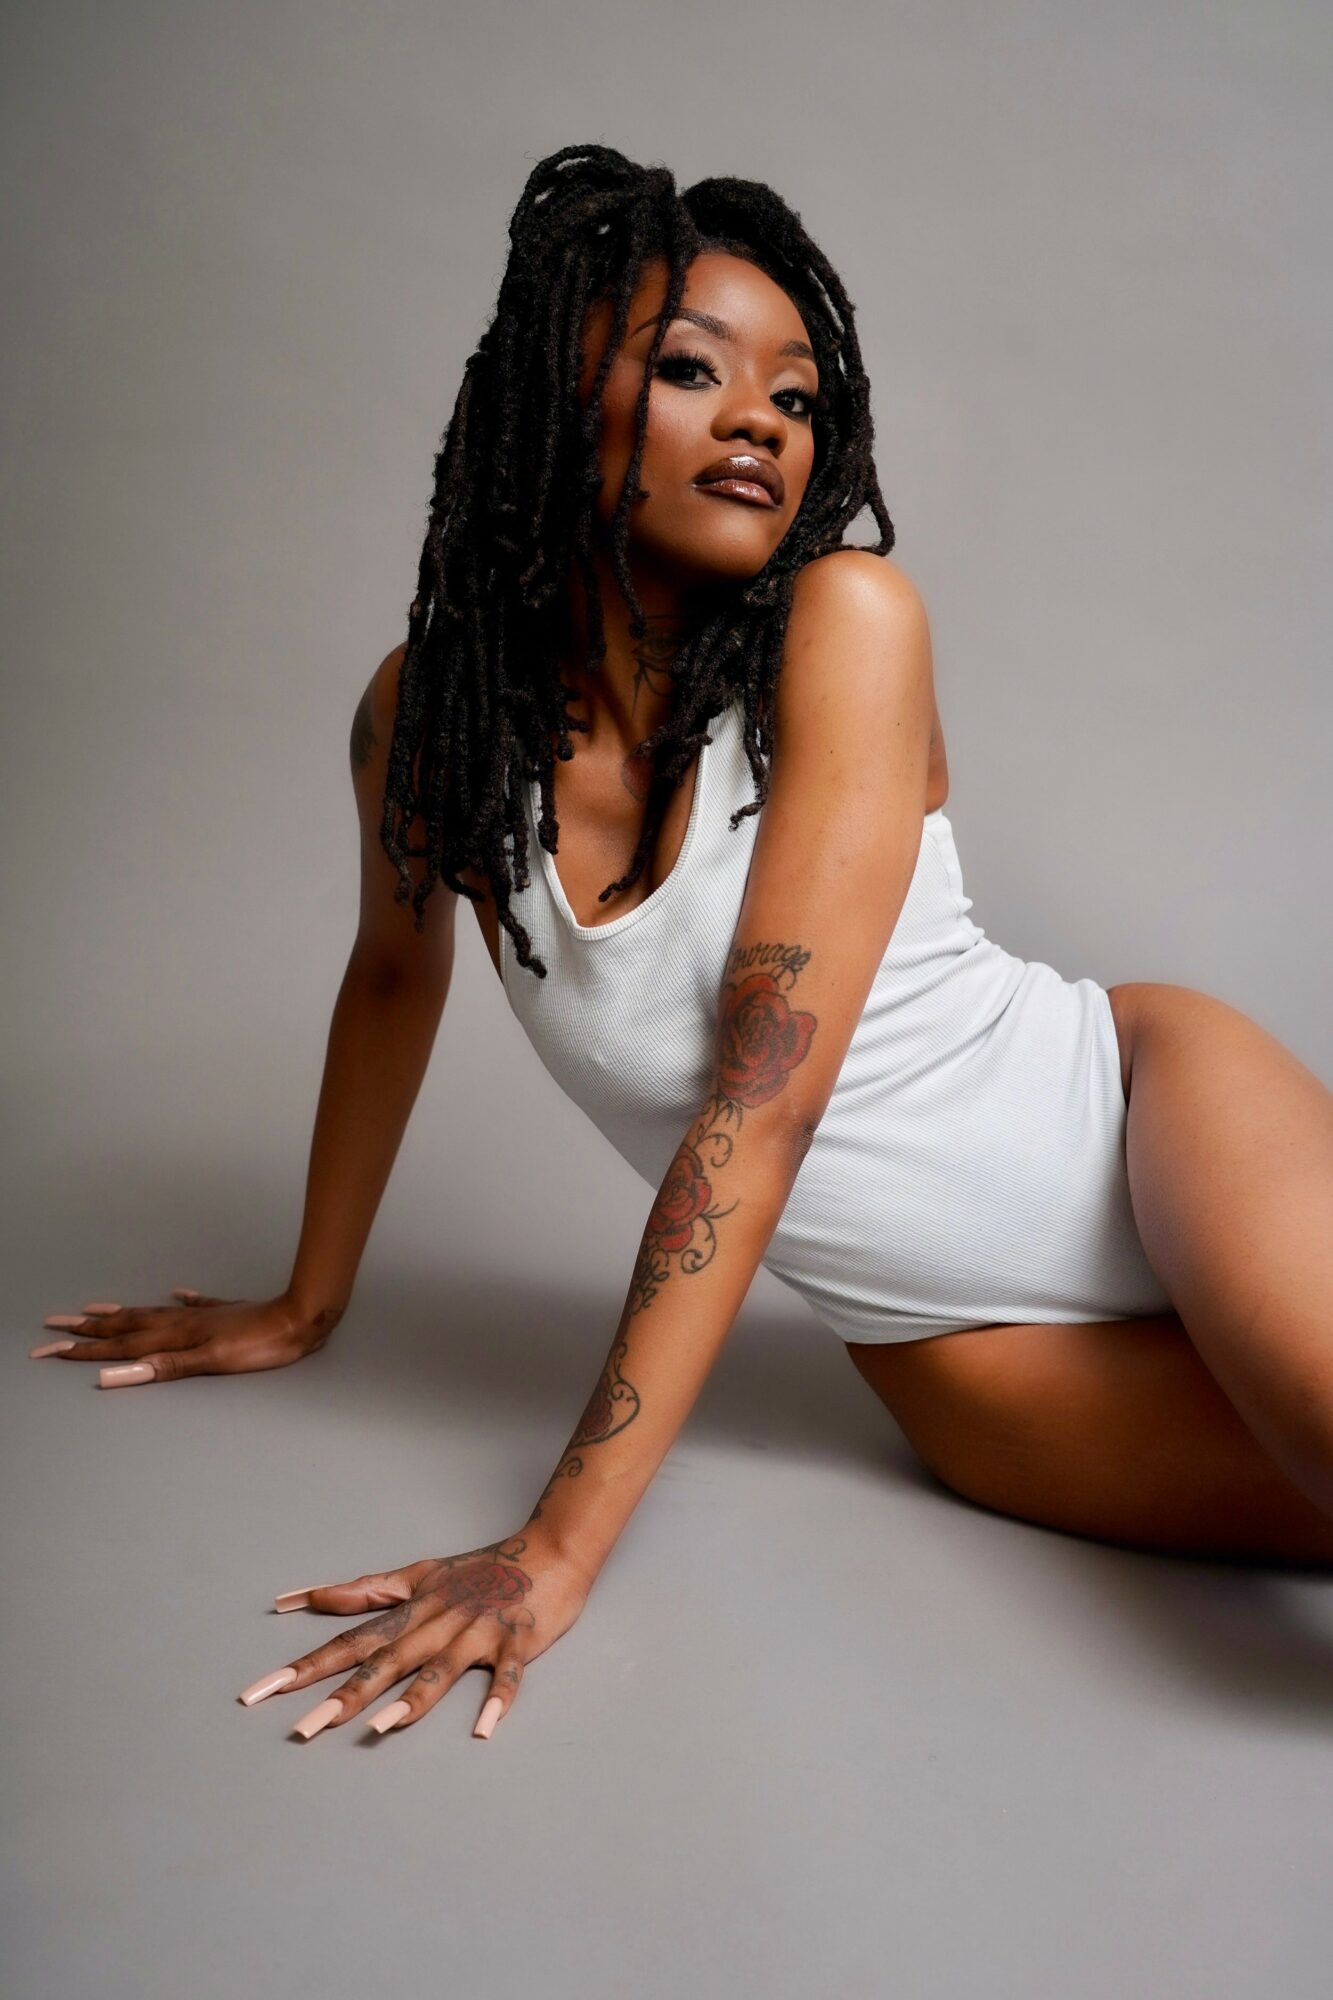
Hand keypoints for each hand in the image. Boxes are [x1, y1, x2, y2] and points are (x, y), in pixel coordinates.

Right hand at [29, 1288, 338, 1384]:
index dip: (83, 1350)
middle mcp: (182, 1322)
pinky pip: (193, 1305)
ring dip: (120, 1313)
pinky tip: (177, 1293)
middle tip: (53, 1325)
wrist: (300, 1318)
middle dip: (87, 1329)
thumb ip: (161, 1368)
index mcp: (174, 1336)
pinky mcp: (224, 1313)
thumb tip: (114, 1374)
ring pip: (151, 1313)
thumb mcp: (209, 1361)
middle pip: (126, 1326)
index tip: (48, 1350)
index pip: (119, 1346)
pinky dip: (179, 1301)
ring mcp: (202, 1315)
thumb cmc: (260, 1345)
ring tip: (95, 1308)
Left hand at [236, 1532, 592, 1740]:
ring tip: (379, 1729)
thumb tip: (301, 1599)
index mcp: (411, 1609)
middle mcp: (437, 1621)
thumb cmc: (481, 1568)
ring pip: (439, 1669)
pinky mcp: (517, 1641)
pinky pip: (507, 1675)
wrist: (550, 1551)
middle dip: (341, 1696)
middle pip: (383, 1661)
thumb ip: (361, 1592)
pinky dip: (497, 1699)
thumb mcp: (417, 1574)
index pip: (348, 1640)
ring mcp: (477, 1632)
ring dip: (411, 1699)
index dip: (304, 1666)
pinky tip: (484, 1728)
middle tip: (302, 1731)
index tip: (261, 1693)